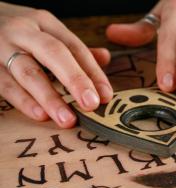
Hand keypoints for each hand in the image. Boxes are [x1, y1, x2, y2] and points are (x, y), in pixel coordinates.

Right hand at [0, 2, 112, 127]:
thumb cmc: (16, 31)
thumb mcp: (44, 31)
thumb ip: (73, 47)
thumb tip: (105, 57)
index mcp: (44, 22)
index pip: (75, 47)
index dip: (93, 72)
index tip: (106, 96)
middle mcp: (23, 31)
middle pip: (54, 54)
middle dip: (76, 80)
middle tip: (92, 104)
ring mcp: (0, 47)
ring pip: (28, 72)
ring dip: (50, 98)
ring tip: (68, 119)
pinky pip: (5, 85)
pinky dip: (23, 101)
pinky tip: (40, 114)